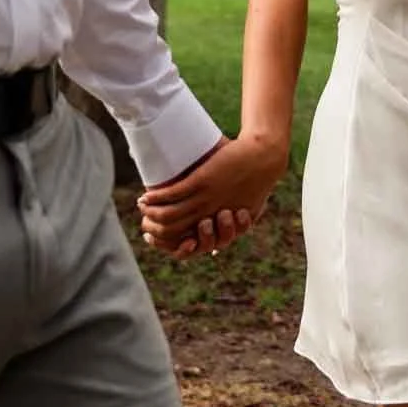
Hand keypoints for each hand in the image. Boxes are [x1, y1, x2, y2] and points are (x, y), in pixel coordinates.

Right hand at [138, 132, 285, 257]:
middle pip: (174, 233)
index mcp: (221, 228)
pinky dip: (155, 197)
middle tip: (146, 226)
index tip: (157, 239)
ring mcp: (205, 200)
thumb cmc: (258, 183)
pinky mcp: (202, 181)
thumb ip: (236, 221)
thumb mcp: (249, 209)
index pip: (190, 247)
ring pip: (170, 216)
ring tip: (143, 209)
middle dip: (156, 232)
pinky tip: (145, 196)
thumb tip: (224, 229)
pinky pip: (172, 194)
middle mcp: (210, 217)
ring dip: (152, 214)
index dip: (170, 247)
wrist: (265, 159)